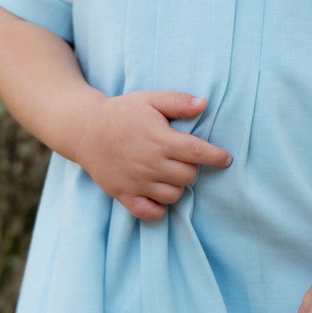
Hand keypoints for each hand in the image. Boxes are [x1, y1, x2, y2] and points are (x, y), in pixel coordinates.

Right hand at [79, 91, 231, 220]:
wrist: (84, 129)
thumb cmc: (121, 112)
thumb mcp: (149, 99)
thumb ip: (177, 102)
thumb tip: (204, 103)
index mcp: (161, 140)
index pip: (198, 153)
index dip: (217, 157)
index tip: (227, 159)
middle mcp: (151, 164)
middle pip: (189, 177)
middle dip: (192, 168)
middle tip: (183, 158)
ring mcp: (137, 182)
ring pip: (174, 196)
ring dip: (178, 186)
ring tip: (170, 173)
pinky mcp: (124, 195)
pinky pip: (149, 213)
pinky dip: (159, 209)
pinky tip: (158, 194)